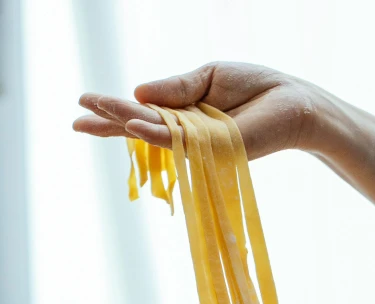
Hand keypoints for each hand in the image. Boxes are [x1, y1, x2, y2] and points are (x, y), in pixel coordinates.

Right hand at [74, 62, 322, 159]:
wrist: (293, 102)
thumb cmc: (256, 89)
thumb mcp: (208, 78)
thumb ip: (175, 88)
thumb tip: (138, 92)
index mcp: (183, 112)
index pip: (142, 111)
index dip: (114, 109)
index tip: (84, 104)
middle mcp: (187, 132)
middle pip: (141, 126)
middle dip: (108, 122)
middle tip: (76, 120)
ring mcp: (198, 143)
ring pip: (154, 134)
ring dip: (121, 125)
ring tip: (89, 118)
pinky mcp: (214, 149)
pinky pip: (180, 141)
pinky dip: (156, 135)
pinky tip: (132, 127)